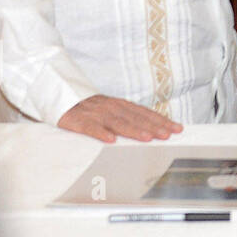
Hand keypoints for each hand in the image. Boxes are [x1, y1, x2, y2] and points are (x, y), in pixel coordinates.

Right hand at [58, 95, 182, 142]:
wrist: (60, 96)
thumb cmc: (89, 108)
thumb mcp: (111, 110)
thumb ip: (128, 118)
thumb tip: (151, 128)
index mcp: (120, 105)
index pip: (145, 113)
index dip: (161, 121)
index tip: (176, 128)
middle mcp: (112, 107)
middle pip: (136, 118)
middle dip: (154, 126)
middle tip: (168, 134)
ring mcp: (96, 113)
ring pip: (118, 122)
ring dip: (134, 130)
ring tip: (147, 138)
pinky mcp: (79, 121)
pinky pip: (91, 127)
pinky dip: (101, 133)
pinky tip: (110, 140)